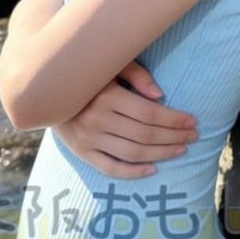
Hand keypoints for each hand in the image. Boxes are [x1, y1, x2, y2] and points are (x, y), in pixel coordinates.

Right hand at [52, 60, 198, 177]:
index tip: (192, 121)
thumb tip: (160, 96)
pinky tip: (153, 169)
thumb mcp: (111, 66)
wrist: (46, 92)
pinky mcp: (81, 153)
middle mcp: (97, 120)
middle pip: (145, 135)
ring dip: (161, 154)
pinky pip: (110, 168)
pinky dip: (132, 172)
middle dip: (174, 137)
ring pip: (133, 153)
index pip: (150, 113)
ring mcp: (88, 139)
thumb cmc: (88, 76)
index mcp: (107, 96)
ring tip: (180, 150)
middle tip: (193, 136)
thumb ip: (136, 75)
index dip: (174, 120)